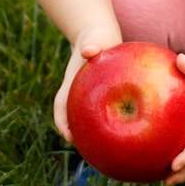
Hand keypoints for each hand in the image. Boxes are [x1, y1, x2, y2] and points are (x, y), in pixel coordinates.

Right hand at [53, 26, 121, 142]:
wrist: (99, 35)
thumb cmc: (98, 36)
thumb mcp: (96, 38)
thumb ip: (92, 43)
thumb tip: (89, 50)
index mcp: (72, 82)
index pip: (61, 105)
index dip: (62, 121)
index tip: (68, 136)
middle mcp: (77, 91)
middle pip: (71, 117)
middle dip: (76, 133)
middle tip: (87, 151)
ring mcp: (87, 95)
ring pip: (85, 116)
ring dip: (90, 132)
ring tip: (104, 149)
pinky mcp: (100, 96)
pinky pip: (101, 112)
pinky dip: (106, 123)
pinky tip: (122, 133)